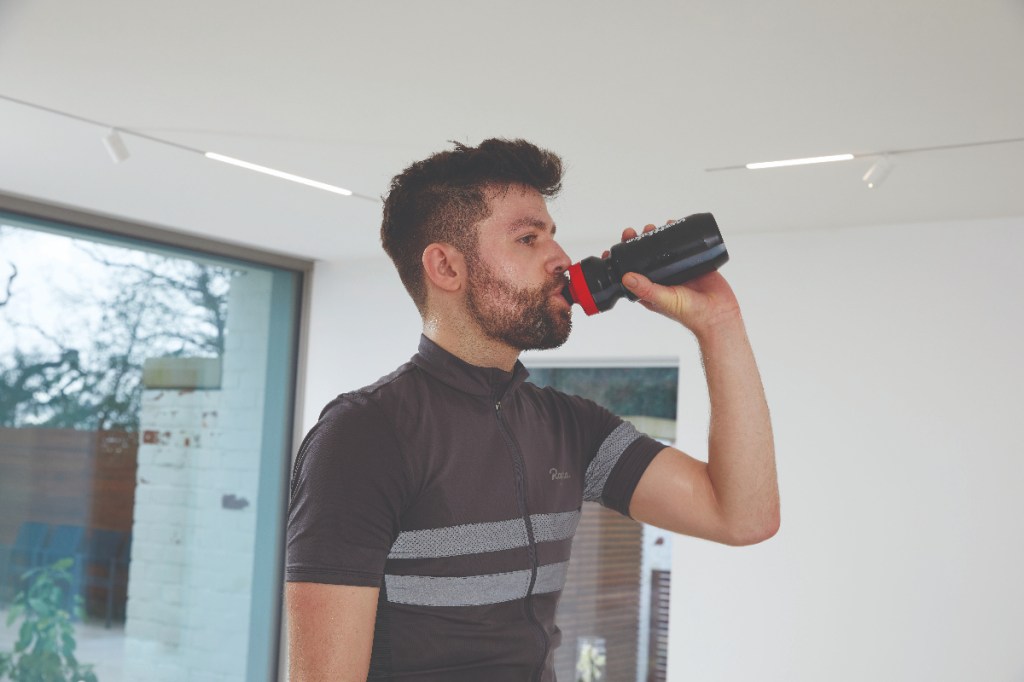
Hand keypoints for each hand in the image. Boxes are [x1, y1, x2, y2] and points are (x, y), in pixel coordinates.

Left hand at [611, 223, 741, 334]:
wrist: (720, 313)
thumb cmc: (692, 314)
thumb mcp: (665, 300)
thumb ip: (647, 289)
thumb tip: (626, 277)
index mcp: (651, 290)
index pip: (632, 271)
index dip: (625, 258)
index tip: (620, 245)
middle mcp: (663, 279)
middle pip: (647, 257)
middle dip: (640, 242)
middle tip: (639, 231)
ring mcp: (677, 271)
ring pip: (664, 250)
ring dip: (657, 238)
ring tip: (654, 227)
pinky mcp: (693, 264)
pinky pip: (683, 248)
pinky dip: (678, 237)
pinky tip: (674, 226)